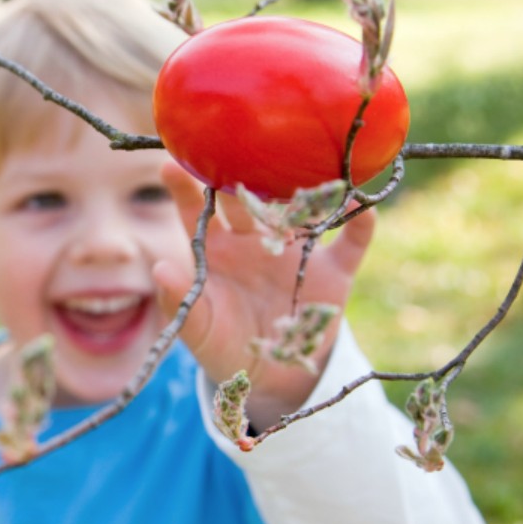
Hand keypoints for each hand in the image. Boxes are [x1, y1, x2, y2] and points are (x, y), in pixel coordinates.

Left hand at [153, 161, 375, 425]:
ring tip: (306, 160)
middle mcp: (254, 240)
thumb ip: (180, 300)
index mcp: (217, 249)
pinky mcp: (331, 273)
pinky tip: (363, 204)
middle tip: (238, 147)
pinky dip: (360, 225)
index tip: (170, 164)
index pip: (197, 211)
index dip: (184, 188)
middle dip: (242, 174)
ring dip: (305, 190)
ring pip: (301, 212)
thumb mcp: (198, 328)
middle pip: (248, 199)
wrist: (272, 376)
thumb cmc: (223, 344)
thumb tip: (159, 269)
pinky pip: (350, 245)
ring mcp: (294, 252)